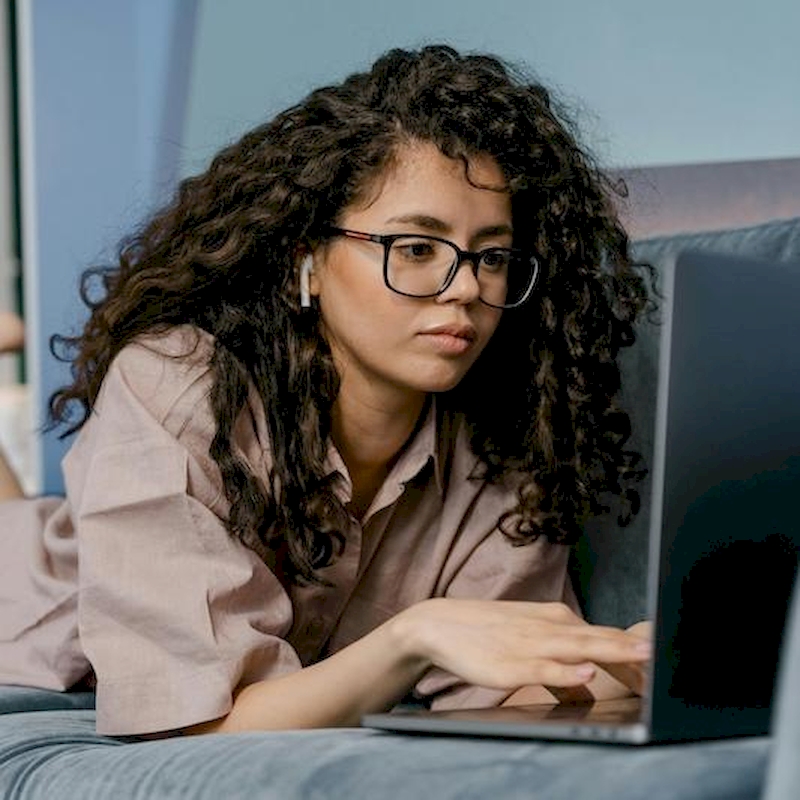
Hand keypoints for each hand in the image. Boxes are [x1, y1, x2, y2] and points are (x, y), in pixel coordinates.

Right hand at [401, 599, 650, 691]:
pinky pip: (543, 669)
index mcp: (557, 620)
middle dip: (635, 650)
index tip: (666, 663)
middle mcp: (550, 628)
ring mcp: (531, 644)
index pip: (606, 635)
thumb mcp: (530, 642)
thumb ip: (561, 661)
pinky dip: (565, 672)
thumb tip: (589, 680)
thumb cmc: (488, 634)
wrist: (440, 624)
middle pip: (601, 638)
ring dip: (612, 651)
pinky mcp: (511, 665)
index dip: (636, 651)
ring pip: (579, 648)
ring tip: (641, 657)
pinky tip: (584, 673)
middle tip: (667, 658)